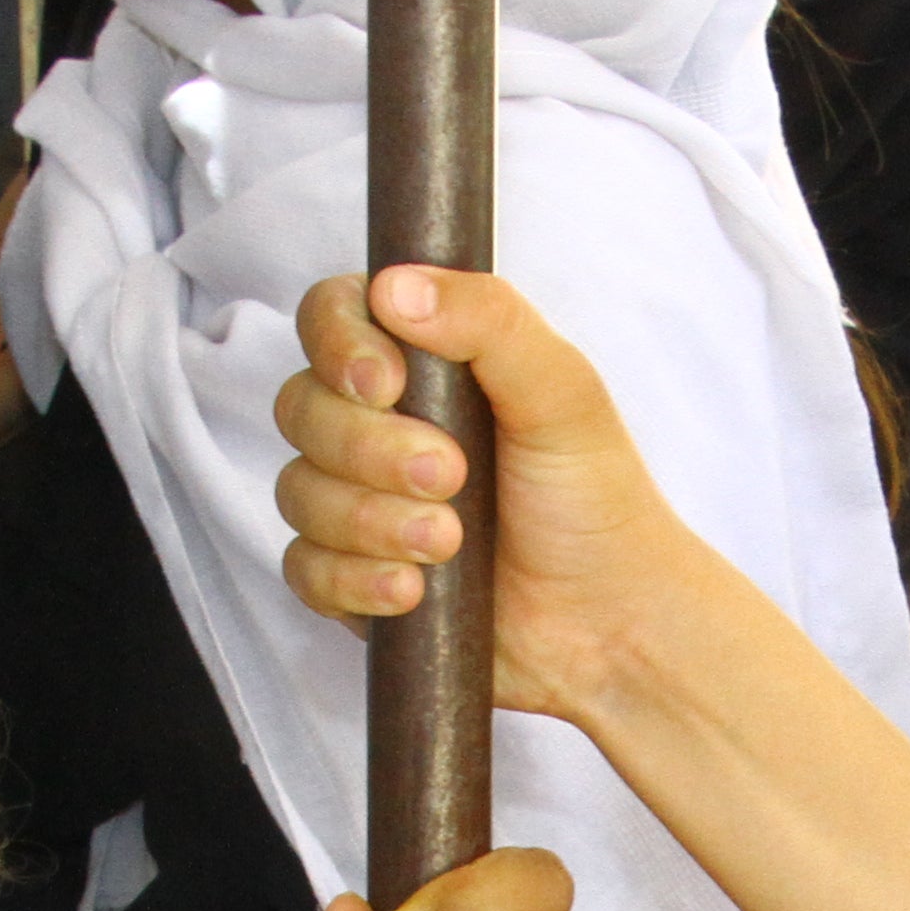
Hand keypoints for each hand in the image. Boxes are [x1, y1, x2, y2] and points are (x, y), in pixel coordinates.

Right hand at [272, 266, 706, 726]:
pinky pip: (305, 570)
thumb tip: (394, 288)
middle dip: (370, 449)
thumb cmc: (595, 501)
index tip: (389, 384)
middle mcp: (379, 425)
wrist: (611, 623)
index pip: (330, 317)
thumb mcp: (563, 394)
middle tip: (452, 475)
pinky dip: (354, 580)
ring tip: (448, 542)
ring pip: (298, 492)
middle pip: (302, 407)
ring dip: (370, 519)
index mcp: (423, 362)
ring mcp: (360, 503)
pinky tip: (412, 590)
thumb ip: (490, 323)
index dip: (340, 346)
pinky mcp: (353, 579)